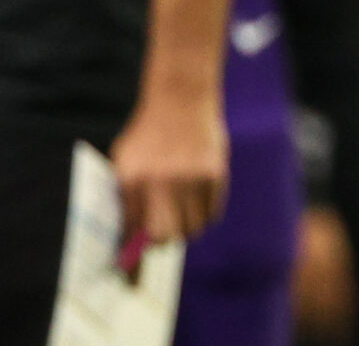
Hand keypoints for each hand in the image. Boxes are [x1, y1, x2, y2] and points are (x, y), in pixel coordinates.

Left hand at [111, 79, 228, 247]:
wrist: (181, 99)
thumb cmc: (148, 135)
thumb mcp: (126, 162)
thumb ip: (127, 199)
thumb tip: (131, 240)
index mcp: (131, 180)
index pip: (131, 232)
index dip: (131, 256)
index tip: (130, 277)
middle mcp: (160, 182)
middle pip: (164, 237)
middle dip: (161, 243)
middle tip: (160, 236)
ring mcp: (190, 178)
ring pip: (191, 229)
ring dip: (185, 229)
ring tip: (181, 213)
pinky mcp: (215, 174)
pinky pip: (211, 214)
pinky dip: (203, 215)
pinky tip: (197, 200)